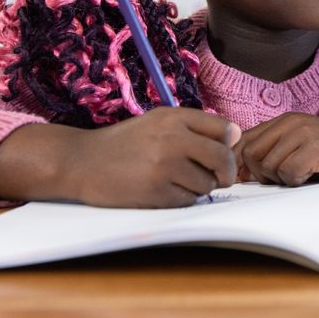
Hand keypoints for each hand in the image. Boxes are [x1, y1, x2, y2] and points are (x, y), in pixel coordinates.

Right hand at [0, 106, 240, 207]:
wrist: (81, 161)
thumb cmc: (124, 143)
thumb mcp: (157, 122)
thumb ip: (195, 127)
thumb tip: (237, 136)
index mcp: (174, 117)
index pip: (224, 129)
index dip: (231, 144)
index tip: (227, 153)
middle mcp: (172, 138)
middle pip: (223, 158)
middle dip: (226, 172)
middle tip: (222, 178)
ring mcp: (164, 166)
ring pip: (207, 184)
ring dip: (201, 187)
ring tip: (179, 181)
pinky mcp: (156, 191)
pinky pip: (188, 200)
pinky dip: (183, 200)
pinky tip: (165, 192)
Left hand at [234, 114, 318, 186]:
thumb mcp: (303, 146)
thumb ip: (274, 153)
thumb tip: (238, 173)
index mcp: (284, 121)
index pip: (242, 141)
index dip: (240, 164)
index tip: (252, 179)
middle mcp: (291, 122)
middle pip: (249, 155)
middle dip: (260, 174)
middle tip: (284, 179)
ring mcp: (304, 133)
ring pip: (267, 166)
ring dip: (281, 179)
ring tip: (303, 175)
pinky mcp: (316, 148)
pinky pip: (288, 173)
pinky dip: (296, 181)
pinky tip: (312, 176)